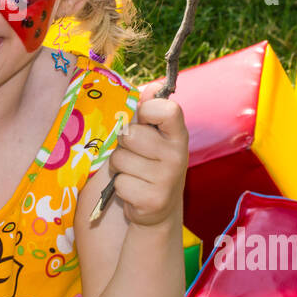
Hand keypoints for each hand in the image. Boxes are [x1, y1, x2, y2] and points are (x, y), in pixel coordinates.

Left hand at [106, 88, 187, 228]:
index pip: (167, 110)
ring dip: (118, 166)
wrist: (158, 209)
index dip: (147, 110)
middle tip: (134, 154)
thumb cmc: (149, 162)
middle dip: (123, 144)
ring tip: (132, 173)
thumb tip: (150, 87)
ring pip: (120, 159)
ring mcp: (167, 179)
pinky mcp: (153, 200)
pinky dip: (119, 187)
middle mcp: (178, 155)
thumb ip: (148, 110)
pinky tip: (133, 190)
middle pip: (131, 135)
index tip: (142, 119)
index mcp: (178, 134)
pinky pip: (120, 183)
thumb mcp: (152, 135)